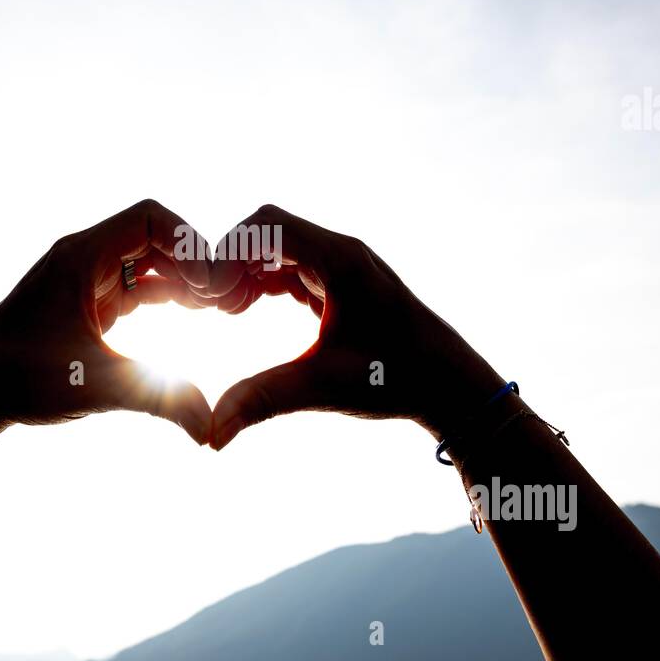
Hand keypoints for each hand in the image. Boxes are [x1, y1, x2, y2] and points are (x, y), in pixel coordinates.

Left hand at [0, 199, 216, 460]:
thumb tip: (210, 429)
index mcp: (82, 257)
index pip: (151, 218)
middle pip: (155, 236)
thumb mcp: (98, 385)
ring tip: (219, 306)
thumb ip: (160, 399)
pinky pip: (137, 284)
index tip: (213, 285)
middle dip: (195, 261)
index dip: (190, 244)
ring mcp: (85, 278)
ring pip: (148, 261)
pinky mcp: (86, 301)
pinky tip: (194, 314)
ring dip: (184, 278)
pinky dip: (167, 294)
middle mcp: (84, 258)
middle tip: (229, 296)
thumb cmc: (20, 378)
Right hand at [206, 205, 504, 448]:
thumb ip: (262, 400)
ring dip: (247, 271)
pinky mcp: (343, 283)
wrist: (450, 385)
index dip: (228, 251)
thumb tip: (211, 435)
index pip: (267, 225)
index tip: (209, 295)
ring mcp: (343, 265)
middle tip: (211, 304)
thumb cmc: (398, 379)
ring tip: (225, 310)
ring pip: (279, 248)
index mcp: (339, 260)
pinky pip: (293, 266)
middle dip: (233, 260)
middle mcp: (341, 252)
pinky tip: (246, 310)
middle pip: (269, 230)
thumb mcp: (322, 387)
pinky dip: (265, 281)